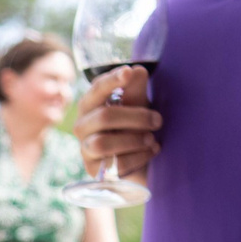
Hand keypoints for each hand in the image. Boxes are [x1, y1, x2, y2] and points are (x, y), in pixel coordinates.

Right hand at [74, 65, 158, 184]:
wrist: (139, 160)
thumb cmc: (136, 126)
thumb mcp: (138, 105)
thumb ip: (136, 90)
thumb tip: (137, 71)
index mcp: (91, 105)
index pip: (97, 89)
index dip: (112, 81)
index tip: (128, 73)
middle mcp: (82, 126)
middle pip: (104, 117)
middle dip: (136, 117)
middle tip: (157, 120)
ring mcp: (85, 149)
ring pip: (103, 143)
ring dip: (134, 139)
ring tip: (152, 139)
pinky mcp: (94, 171)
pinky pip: (115, 164)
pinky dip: (139, 156)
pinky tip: (151, 151)